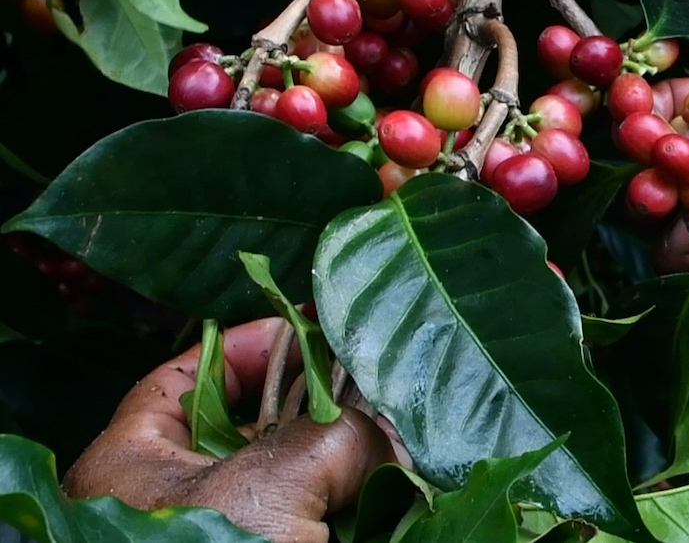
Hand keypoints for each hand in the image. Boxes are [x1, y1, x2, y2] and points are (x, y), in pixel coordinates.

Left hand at [63, 318, 394, 542]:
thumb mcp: (268, 485)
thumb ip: (336, 435)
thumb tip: (388, 431)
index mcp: (132, 462)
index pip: (184, 376)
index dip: (247, 344)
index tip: (308, 325)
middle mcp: (171, 502)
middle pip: (248, 428)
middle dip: (316, 406)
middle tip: (372, 384)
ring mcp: (220, 539)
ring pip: (291, 484)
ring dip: (345, 463)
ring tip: (398, 439)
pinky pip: (311, 524)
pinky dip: (353, 510)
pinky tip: (395, 491)